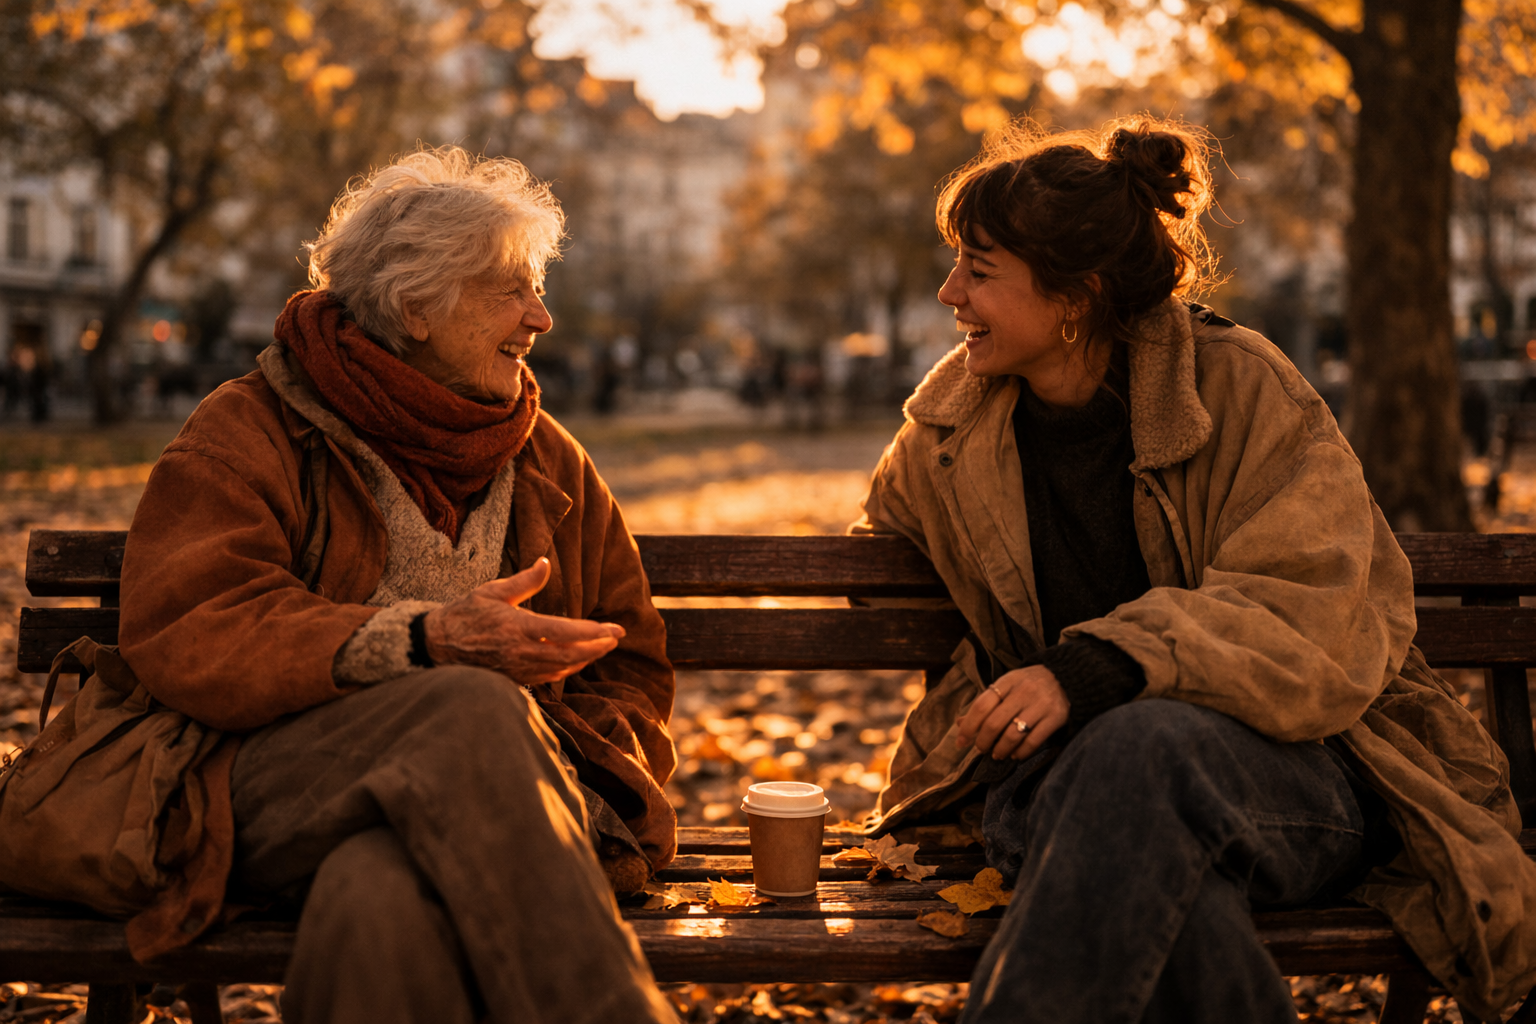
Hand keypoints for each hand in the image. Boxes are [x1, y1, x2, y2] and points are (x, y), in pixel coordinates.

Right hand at [423, 558, 624, 684]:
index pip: (566, 632)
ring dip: (586, 659)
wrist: (435, 646)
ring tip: (603, 647)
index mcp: (518, 628)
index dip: (594, 632)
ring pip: (562, 668)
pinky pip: (548, 678)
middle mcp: (521, 652)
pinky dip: (567, 669)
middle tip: (616, 638)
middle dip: (597, 647)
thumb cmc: (464, 615)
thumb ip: (524, 581)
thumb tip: (545, 563)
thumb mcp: (492, 591)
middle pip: (570, 654)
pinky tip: (576, 661)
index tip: (615, 629)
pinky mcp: (514, 679)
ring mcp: (518, 669)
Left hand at [956, 665, 1069, 760]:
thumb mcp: (1006, 686)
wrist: (1067, 676)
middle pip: (994, 723)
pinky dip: (1021, 752)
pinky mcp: (1055, 718)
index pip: (981, 706)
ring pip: (1012, 735)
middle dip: (983, 741)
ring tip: (997, 754)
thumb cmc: (1029, 684)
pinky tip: (1016, 755)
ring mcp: (1040, 705)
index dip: (968, 727)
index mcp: (1007, 682)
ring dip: (1000, 750)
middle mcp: (1023, 692)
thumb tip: (960, 723)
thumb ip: (985, 704)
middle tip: (981, 749)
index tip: (961, 742)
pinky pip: (1033, 741)